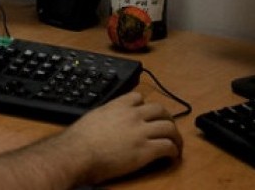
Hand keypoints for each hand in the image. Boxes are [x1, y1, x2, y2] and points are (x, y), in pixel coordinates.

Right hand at [60, 92, 182, 183]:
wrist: (79, 152)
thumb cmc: (80, 139)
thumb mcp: (93, 117)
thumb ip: (105, 115)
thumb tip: (107, 121)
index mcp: (118, 106)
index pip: (139, 97)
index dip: (145, 105)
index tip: (147, 114)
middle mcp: (133, 115)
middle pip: (160, 110)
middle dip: (167, 118)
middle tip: (169, 127)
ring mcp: (141, 132)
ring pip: (169, 127)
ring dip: (175, 136)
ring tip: (176, 144)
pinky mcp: (146, 150)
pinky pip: (167, 146)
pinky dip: (173, 151)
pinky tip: (172, 156)